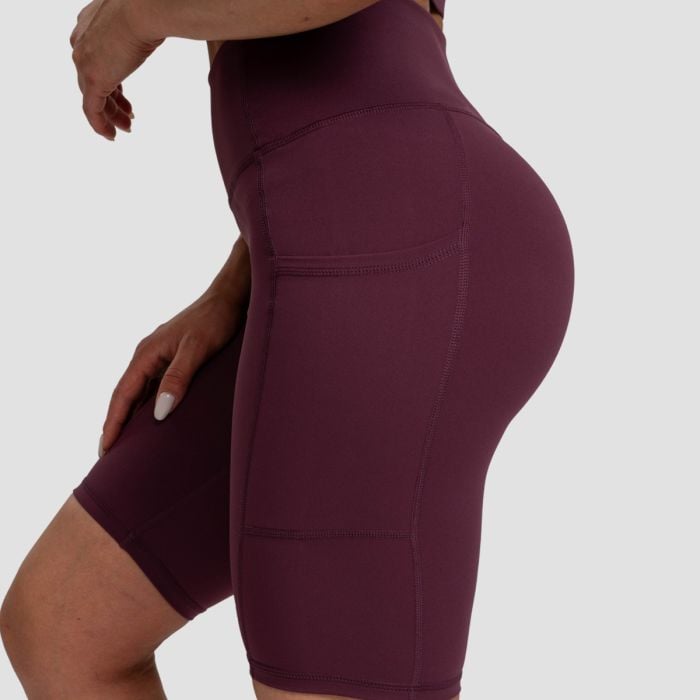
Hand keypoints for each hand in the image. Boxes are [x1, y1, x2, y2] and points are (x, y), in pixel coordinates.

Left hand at [70, 0, 163, 139]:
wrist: (143, 12)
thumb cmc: (147, 10)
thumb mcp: (137, 21)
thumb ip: (135, 32)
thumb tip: (150, 38)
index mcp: (88, 27)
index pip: (96, 61)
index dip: (111, 82)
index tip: (124, 98)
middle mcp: (81, 44)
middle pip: (93, 81)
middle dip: (112, 103)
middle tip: (128, 117)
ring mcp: (84, 62)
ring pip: (93, 97)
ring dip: (111, 116)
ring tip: (125, 129)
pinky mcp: (92, 79)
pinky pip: (92, 110)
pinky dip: (100, 125)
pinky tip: (111, 136)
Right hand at [98, 290, 245, 456]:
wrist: (229, 298)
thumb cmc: (213, 321)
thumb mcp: (196, 350)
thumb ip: (177, 378)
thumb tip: (159, 412)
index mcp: (146, 354)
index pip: (122, 395)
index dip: (113, 423)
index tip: (105, 449)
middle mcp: (148, 356)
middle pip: (126, 396)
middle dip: (116, 424)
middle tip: (109, 456)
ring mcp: (160, 357)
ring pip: (139, 393)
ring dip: (131, 417)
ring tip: (127, 445)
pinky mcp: (173, 359)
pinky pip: (154, 387)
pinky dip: (148, 406)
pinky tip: (153, 420)